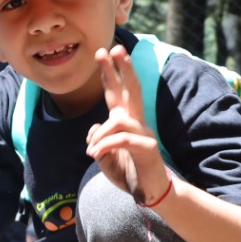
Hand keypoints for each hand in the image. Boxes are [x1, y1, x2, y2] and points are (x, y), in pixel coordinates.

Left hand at [85, 46, 171, 205]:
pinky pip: (123, 139)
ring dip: (100, 134)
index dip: (110, 74)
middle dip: (121, 68)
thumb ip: (98, 142)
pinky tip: (95, 155)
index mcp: (126, 122)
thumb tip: (93, 131)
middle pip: (131, 89)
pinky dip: (105, 145)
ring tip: (90, 151)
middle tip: (112, 48)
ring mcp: (144, 133)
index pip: (117, 93)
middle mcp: (137, 122)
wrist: (149, 192)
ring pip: (119, 120)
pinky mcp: (147, 148)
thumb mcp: (104, 157)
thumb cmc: (128, 172)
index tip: (102, 52)